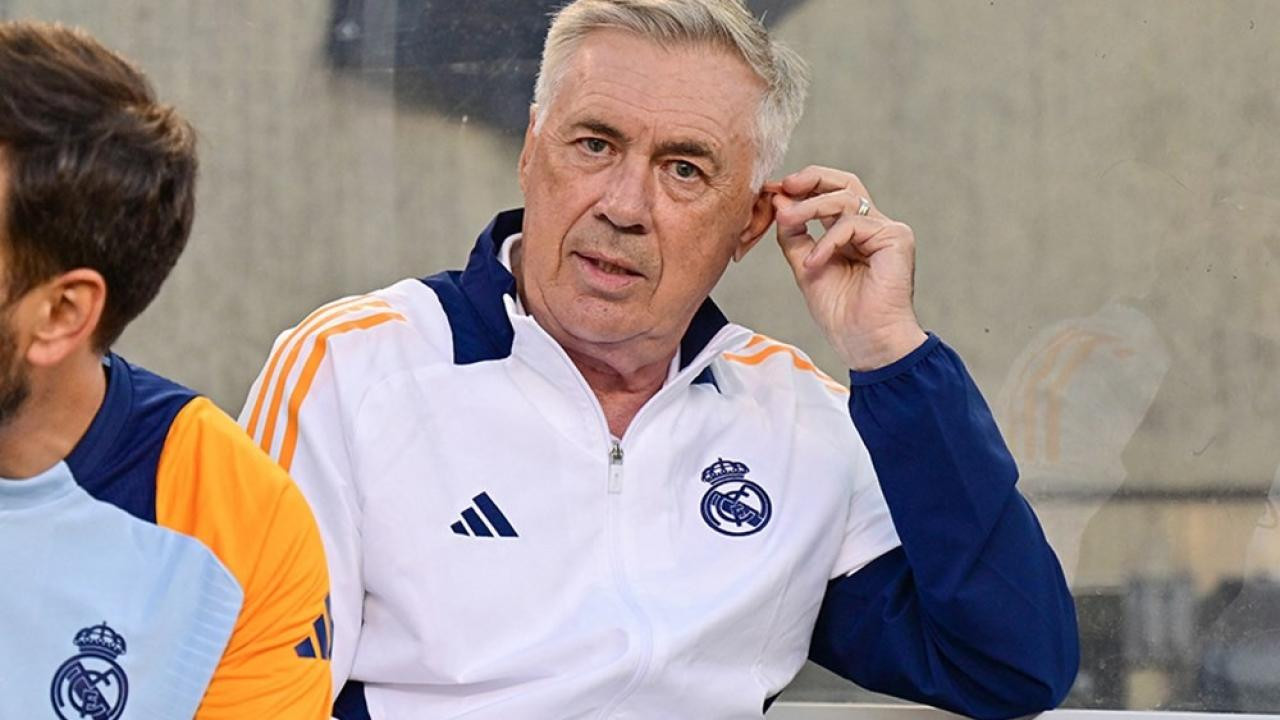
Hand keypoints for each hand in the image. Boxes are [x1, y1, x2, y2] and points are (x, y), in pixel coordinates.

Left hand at [768, 165, 927, 370]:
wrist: (866, 343)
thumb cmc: (842, 315)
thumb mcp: (806, 267)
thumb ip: (794, 235)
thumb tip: (779, 200)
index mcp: (852, 233)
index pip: (831, 193)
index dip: (803, 187)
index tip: (773, 191)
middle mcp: (873, 227)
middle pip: (846, 183)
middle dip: (812, 178)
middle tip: (784, 186)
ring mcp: (887, 231)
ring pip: (846, 198)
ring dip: (810, 208)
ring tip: (787, 223)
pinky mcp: (896, 238)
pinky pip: (853, 224)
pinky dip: (827, 241)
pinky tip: (814, 263)